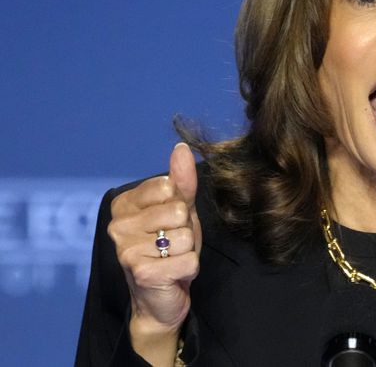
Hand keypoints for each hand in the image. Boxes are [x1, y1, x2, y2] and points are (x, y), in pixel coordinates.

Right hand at [107, 143, 201, 364]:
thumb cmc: (169, 249)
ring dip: (188, 251)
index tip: (169, 223)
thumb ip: (181, 180)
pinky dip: (189, 269)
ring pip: (186, 236)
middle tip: (172, 245)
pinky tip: (173, 275)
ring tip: (172, 260)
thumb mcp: (179, 211)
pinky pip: (189, 260)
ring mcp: (127, 250)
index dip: (180, 206)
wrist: (160, 298)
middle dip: (186, 230)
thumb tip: (182, 147)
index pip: (168, 186)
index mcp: (123, 205)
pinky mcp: (143, 273)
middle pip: (179, 212)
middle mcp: (117, 226)